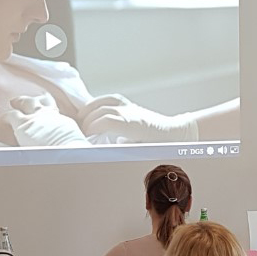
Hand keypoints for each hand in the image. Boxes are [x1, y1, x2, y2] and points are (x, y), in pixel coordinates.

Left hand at [3, 93, 89, 146]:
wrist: (65, 151)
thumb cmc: (71, 152)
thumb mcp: (73, 143)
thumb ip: (65, 140)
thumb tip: (65, 147)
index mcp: (63, 122)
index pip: (55, 113)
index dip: (50, 111)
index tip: (48, 110)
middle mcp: (50, 115)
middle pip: (43, 102)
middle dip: (35, 101)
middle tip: (30, 101)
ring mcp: (36, 117)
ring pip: (27, 102)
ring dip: (20, 102)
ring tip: (14, 102)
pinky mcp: (22, 123)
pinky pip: (11, 115)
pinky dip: (7, 116)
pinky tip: (3, 119)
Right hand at [77, 94, 198, 142]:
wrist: (177, 134)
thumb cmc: (162, 147)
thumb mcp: (143, 153)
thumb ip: (124, 152)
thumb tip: (104, 155)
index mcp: (134, 125)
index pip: (106, 121)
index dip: (91, 129)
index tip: (83, 139)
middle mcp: (131, 112)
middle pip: (101, 111)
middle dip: (87, 122)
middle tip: (79, 135)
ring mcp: (130, 107)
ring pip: (104, 102)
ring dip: (89, 110)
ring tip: (80, 122)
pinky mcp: (130, 106)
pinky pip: (110, 99)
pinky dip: (97, 103)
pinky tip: (91, 111)